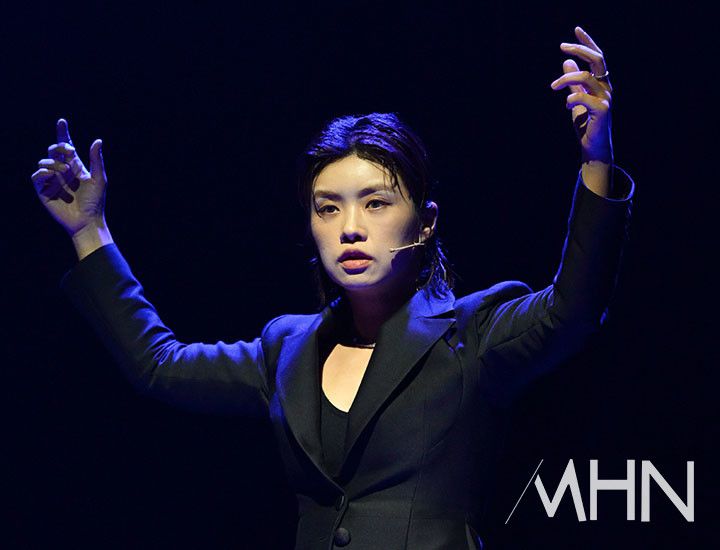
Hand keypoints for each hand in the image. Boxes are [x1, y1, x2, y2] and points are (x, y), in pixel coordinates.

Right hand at [31, 119, 106, 236]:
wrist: (88, 221)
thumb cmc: (95, 201)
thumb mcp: (99, 178)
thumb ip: (96, 160)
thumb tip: (97, 140)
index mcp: (75, 167)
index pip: (66, 147)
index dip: (62, 133)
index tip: (62, 121)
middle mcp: (62, 171)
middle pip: (53, 151)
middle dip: (59, 147)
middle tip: (69, 152)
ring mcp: (52, 181)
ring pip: (44, 162)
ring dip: (53, 163)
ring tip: (65, 172)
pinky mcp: (43, 191)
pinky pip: (36, 176)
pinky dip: (42, 172)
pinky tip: (50, 175)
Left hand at [550, 26, 612, 163]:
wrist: (592, 145)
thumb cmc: (586, 123)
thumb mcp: (576, 98)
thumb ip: (573, 82)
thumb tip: (567, 61)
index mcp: (601, 82)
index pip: (597, 57)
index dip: (587, 42)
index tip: (576, 30)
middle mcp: (606, 87)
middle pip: (597, 60)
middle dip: (580, 49)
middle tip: (562, 47)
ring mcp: (606, 98)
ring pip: (586, 77)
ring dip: (566, 78)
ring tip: (553, 86)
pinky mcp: (602, 110)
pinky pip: (583, 98)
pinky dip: (570, 98)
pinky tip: (566, 105)